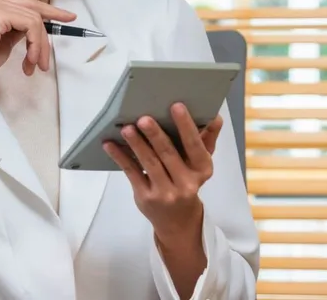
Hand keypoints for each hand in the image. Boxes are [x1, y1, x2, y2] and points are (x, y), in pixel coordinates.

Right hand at [0, 0, 75, 119]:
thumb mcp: (3, 42)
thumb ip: (16, 29)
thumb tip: (37, 26)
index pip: (24, 2)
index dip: (48, 10)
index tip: (68, 17)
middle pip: (32, 8)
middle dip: (50, 24)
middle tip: (66, 30)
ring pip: (34, 19)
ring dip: (40, 45)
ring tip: (36, 65)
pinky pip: (31, 25)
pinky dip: (36, 45)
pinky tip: (30, 61)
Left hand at [103, 103, 222, 243]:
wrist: (178, 221)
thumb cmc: (188, 182)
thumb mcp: (200, 164)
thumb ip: (207, 140)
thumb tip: (215, 117)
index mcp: (202, 170)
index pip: (195, 146)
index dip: (186, 126)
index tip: (176, 106)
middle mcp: (186, 183)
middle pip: (169, 154)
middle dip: (155, 135)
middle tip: (144, 118)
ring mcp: (165, 192)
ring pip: (149, 163)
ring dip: (136, 144)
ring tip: (126, 129)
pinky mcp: (145, 197)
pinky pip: (132, 173)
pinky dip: (120, 157)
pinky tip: (110, 144)